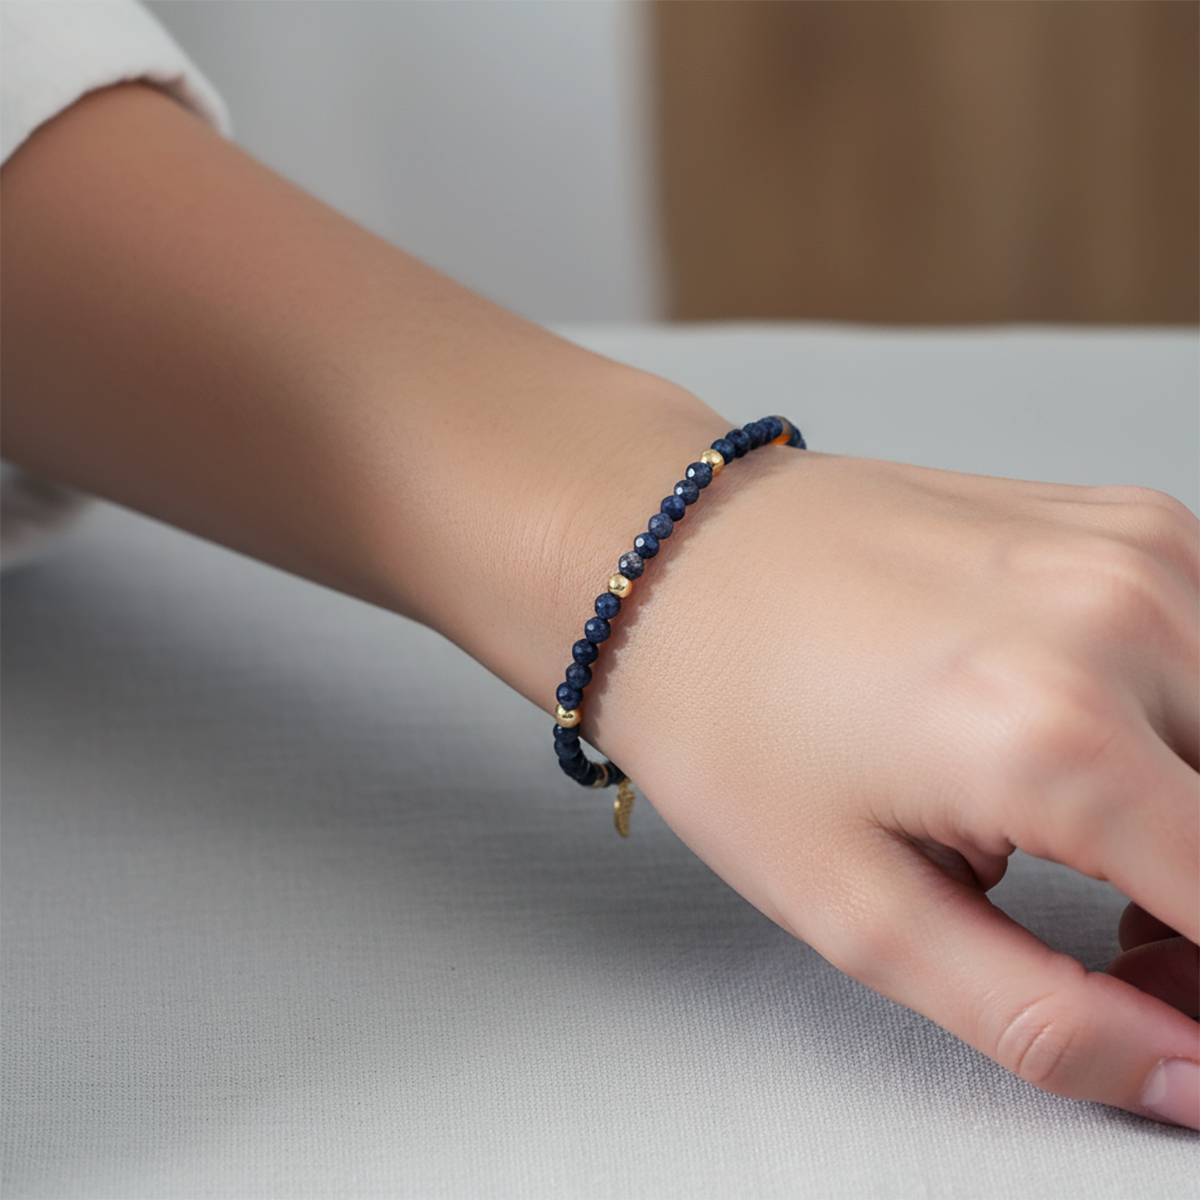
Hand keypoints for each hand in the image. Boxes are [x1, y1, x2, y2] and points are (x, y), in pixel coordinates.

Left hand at [595, 450, 1199, 1127]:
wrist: (672, 564)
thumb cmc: (724, 714)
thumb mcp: (853, 908)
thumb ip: (1039, 1016)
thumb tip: (1183, 1073)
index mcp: (1054, 735)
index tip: (1156, 994)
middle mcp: (1120, 618)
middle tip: (1122, 938)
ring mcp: (1131, 551)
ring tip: (1095, 846)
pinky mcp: (1121, 521)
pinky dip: (1186, 722)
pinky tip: (1091, 746)